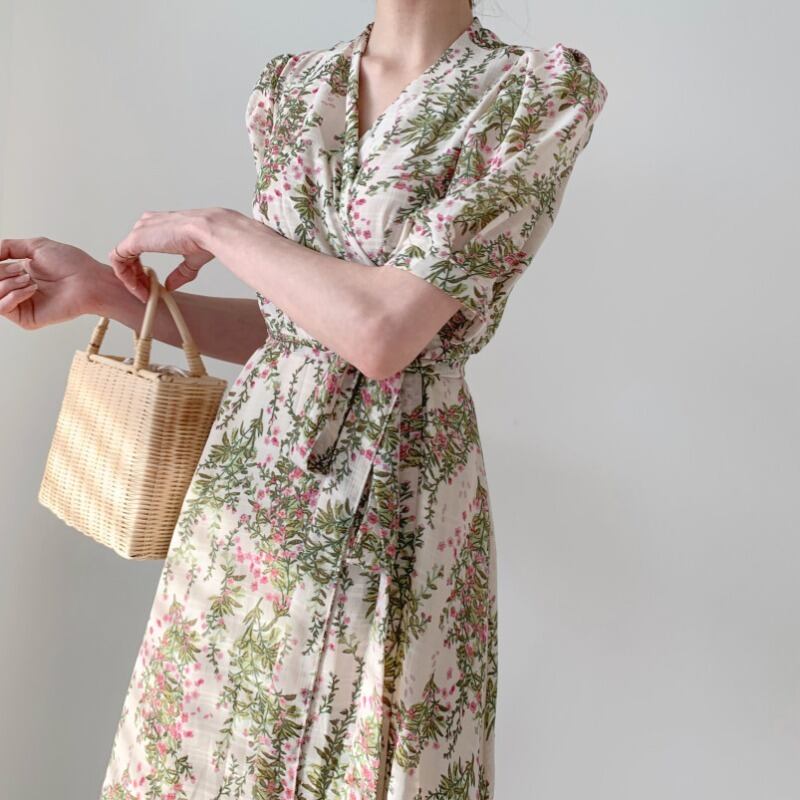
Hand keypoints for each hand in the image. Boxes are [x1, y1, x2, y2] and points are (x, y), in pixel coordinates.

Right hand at [0, 237, 107, 329]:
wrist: (90, 281)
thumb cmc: (71, 264)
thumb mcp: (35, 246)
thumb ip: (7, 247)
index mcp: (17, 273)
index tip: (5, 260)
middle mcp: (17, 289)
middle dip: (1, 271)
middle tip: (22, 269)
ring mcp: (21, 305)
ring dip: (6, 283)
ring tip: (28, 279)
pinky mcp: (27, 319)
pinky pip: (2, 308)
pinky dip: (11, 295)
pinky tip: (31, 289)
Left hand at [108, 207, 233, 300]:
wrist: (207, 232)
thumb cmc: (204, 238)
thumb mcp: (191, 260)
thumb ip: (179, 273)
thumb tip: (171, 285)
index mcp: (157, 226)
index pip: (138, 249)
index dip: (141, 270)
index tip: (151, 285)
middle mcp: (146, 225)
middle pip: (129, 254)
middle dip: (136, 277)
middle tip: (146, 292)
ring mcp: (139, 231)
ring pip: (121, 258)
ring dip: (130, 279)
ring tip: (143, 293)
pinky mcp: (135, 239)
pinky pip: (117, 259)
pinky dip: (124, 276)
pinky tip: (136, 287)